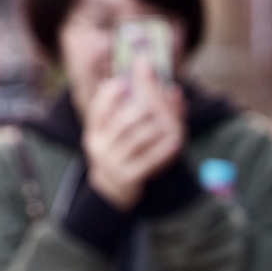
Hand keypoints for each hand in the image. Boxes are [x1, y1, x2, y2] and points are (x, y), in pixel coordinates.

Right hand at [81, 60, 185, 211]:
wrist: (112, 188)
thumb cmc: (120, 151)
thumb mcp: (115, 133)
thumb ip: (129, 110)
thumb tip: (163, 89)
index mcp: (95, 131)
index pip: (99, 109)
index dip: (111, 95)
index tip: (125, 81)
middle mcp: (100, 146)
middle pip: (122, 121)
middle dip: (143, 107)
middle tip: (158, 100)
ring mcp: (113, 162)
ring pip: (137, 139)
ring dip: (156, 126)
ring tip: (170, 119)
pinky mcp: (129, 177)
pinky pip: (148, 160)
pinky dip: (163, 150)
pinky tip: (176, 141)